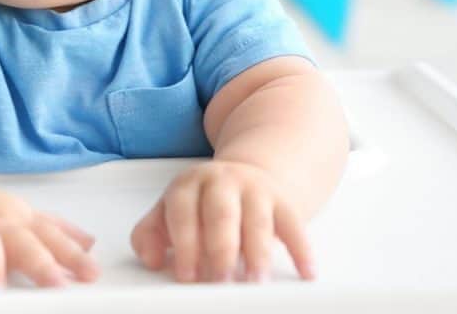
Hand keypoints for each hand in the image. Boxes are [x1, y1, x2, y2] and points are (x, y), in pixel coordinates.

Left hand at [129, 159, 315, 283]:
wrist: (246, 175)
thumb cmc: (202, 203)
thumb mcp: (170, 210)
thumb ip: (150, 234)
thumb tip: (151, 259)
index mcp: (189, 184)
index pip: (183, 212)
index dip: (184, 244)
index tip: (187, 275)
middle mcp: (222, 182)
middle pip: (220, 214)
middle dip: (220, 249)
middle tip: (220, 280)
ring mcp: (255, 189)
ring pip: (257, 221)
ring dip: (257, 253)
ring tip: (255, 282)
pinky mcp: (283, 201)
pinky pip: (294, 224)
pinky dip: (301, 249)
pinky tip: (306, 272)